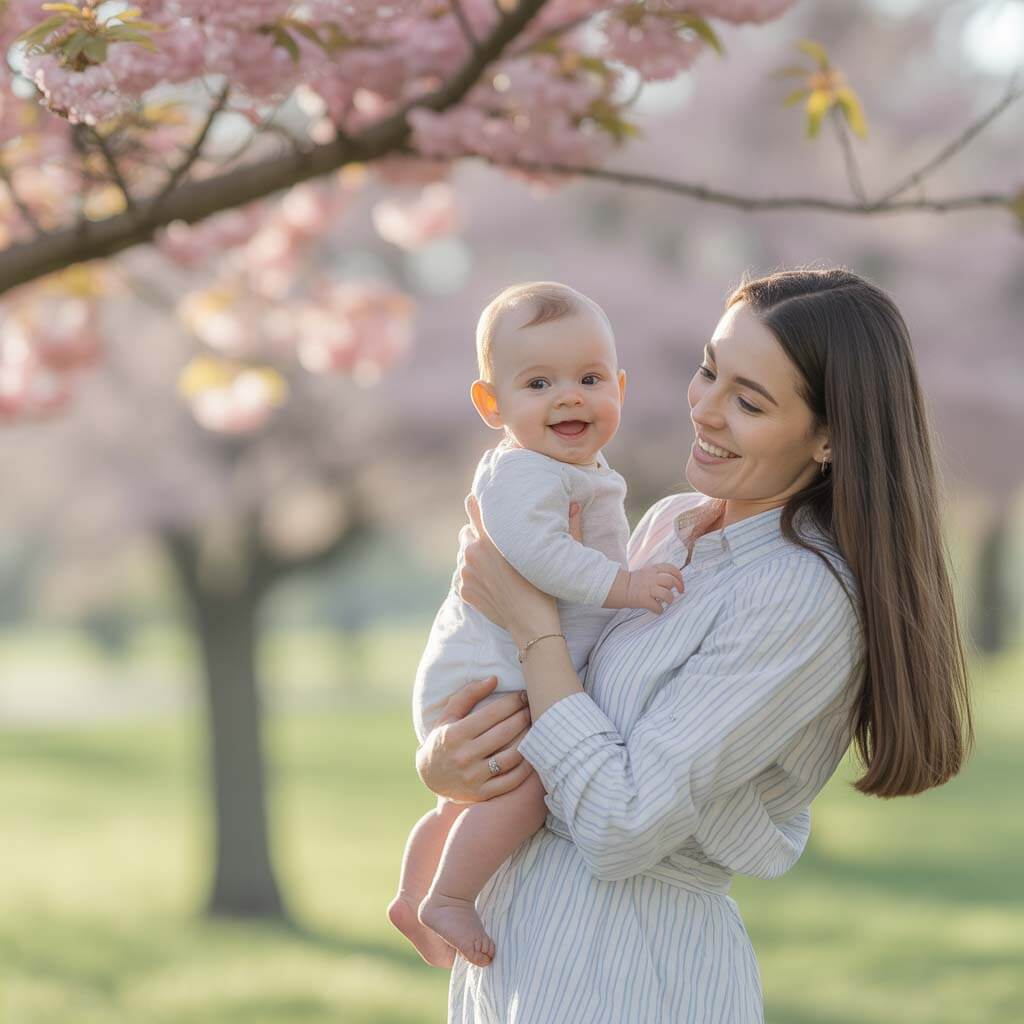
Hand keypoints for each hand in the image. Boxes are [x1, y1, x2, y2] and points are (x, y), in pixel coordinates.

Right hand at [415, 676, 536, 802]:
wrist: (429, 777)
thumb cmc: (443, 739)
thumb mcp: (448, 715)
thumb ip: (468, 695)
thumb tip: (494, 679)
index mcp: (454, 734)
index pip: (491, 714)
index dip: (511, 702)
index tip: (523, 695)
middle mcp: (463, 756)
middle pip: (504, 733)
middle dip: (523, 717)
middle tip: (533, 708)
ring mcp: (473, 777)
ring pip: (511, 756)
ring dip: (528, 739)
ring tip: (535, 728)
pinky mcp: (482, 793)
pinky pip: (511, 780)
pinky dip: (526, 767)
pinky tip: (532, 753)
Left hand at [459, 494, 558, 642]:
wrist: (532, 626)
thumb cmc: (545, 589)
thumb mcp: (554, 554)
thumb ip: (566, 525)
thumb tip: (575, 503)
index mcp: (492, 538)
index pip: (474, 509)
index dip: (476, 505)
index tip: (476, 501)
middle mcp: (473, 552)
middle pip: (467, 533)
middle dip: (478, 538)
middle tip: (496, 549)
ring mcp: (466, 573)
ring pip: (465, 557)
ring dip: (475, 559)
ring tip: (495, 570)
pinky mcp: (464, 590)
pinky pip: (466, 578)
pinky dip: (475, 579)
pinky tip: (493, 586)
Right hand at [626, 563, 684, 613]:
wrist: (619, 588)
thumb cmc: (634, 582)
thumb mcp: (646, 572)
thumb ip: (658, 574)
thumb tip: (673, 582)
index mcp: (652, 570)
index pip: (671, 569)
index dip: (679, 576)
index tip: (681, 582)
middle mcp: (651, 578)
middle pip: (671, 580)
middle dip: (678, 586)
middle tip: (680, 592)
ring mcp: (648, 589)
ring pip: (666, 593)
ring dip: (670, 599)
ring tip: (667, 601)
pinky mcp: (643, 600)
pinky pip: (657, 607)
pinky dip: (659, 610)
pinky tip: (657, 610)